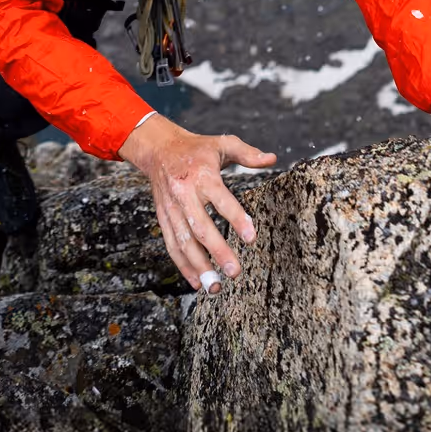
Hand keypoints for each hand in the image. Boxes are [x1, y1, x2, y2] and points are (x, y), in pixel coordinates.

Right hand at [118, 114, 277, 291]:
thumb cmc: (195, 149)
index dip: (236, 218)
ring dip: (199, 265)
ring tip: (216, 287)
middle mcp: (184, 193)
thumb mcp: (221, 144)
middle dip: (217, 251)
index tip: (251, 238)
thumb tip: (273, 159)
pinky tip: (197, 282)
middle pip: (200, 226)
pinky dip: (182, 265)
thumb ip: (247, 153)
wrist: (157, 149)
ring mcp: (171, 208)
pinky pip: (172, 244)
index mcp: (201, 175)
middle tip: (234, 272)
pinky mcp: (163, 218)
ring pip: (183, 241)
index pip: (221, 199)